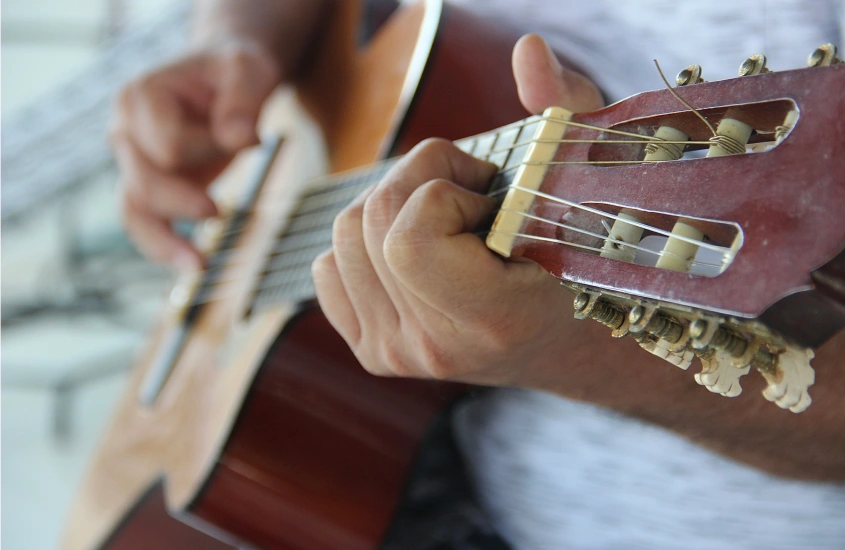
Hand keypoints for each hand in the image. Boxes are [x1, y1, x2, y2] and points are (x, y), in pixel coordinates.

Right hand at [111, 40, 280, 269]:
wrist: (226, 79)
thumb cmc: (234, 73)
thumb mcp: (248, 71)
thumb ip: (244, 101)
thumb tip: (240, 138)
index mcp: (141, 97)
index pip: (169, 144)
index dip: (209, 150)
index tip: (248, 137)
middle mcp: (125, 130)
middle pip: (143, 182)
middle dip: (181, 202)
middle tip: (218, 212)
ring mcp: (133, 161)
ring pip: (134, 212)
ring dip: (163, 243)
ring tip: (198, 265)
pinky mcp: (150, 185)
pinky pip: (145, 223)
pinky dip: (165, 247)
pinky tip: (192, 263)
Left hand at [312, 35, 603, 386]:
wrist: (559, 340)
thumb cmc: (578, 257)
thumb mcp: (586, 180)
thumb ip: (565, 110)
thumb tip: (526, 51)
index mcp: (492, 319)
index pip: (409, 240)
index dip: (441, 191)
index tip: (488, 197)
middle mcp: (434, 348)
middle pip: (369, 223)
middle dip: (420, 183)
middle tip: (473, 198)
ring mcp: (396, 354)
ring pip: (343, 235)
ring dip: (392, 206)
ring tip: (448, 221)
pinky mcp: (371, 350)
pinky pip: (327, 266)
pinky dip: (363, 241)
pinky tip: (414, 251)